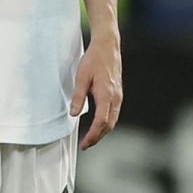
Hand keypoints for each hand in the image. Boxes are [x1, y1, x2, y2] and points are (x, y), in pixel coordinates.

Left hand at [71, 29, 122, 149]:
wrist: (108, 46)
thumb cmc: (94, 59)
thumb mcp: (81, 77)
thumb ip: (78, 96)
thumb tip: (73, 114)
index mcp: (106, 94)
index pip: (101, 122)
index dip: (93, 135)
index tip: (84, 144)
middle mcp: (115, 98)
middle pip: (109, 125)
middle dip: (98, 137)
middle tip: (86, 145)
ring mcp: (118, 96)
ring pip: (113, 120)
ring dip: (103, 131)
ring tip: (91, 138)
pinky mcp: (118, 94)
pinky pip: (114, 113)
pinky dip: (107, 123)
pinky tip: (99, 125)